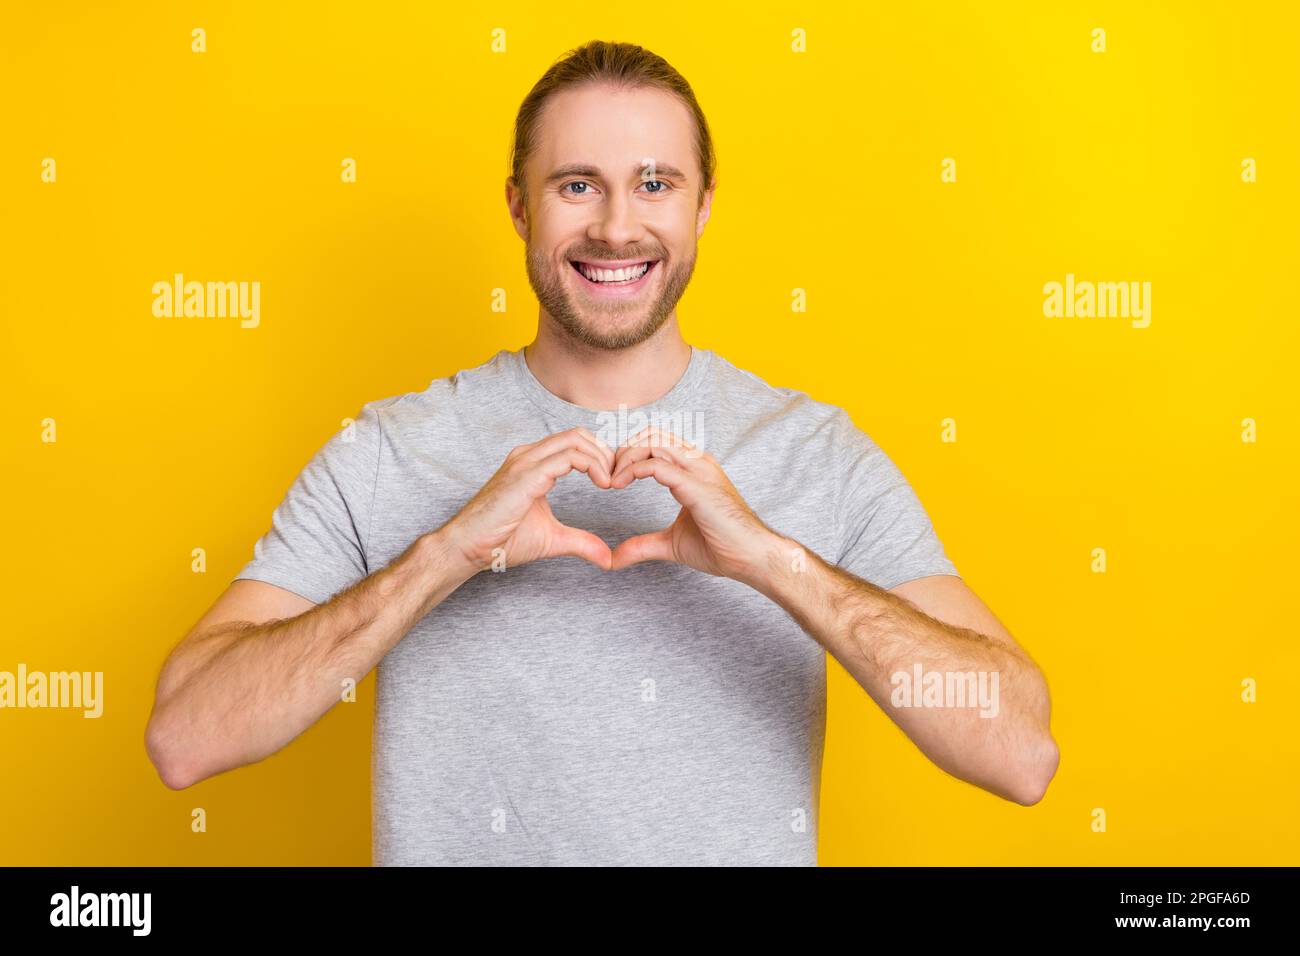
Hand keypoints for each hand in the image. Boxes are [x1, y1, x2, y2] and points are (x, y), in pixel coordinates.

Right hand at [443, 427, 615, 573]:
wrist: (467, 547)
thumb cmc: (500, 540)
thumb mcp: (552, 539)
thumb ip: (581, 542)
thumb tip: (607, 558)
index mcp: (533, 463)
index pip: (574, 442)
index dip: (600, 457)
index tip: (614, 481)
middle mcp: (528, 455)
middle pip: (578, 434)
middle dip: (606, 453)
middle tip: (618, 480)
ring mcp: (526, 462)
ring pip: (576, 440)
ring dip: (602, 458)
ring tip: (611, 483)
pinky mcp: (526, 475)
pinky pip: (568, 457)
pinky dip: (592, 466)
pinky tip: (602, 484)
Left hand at [607, 427, 782, 584]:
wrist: (752, 558)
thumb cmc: (722, 547)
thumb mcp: (671, 544)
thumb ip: (642, 545)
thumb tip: (614, 558)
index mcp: (694, 468)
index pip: (655, 441)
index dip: (628, 453)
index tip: (611, 477)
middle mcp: (697, 462)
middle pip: (650, 433)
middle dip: (622, 450)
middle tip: (606, 476)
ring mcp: (698, 470)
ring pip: (652, 441)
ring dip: (624, 457)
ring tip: (610, 481)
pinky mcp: (696, 485)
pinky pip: (656, 465)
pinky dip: (631, 470)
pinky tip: (618, 485)